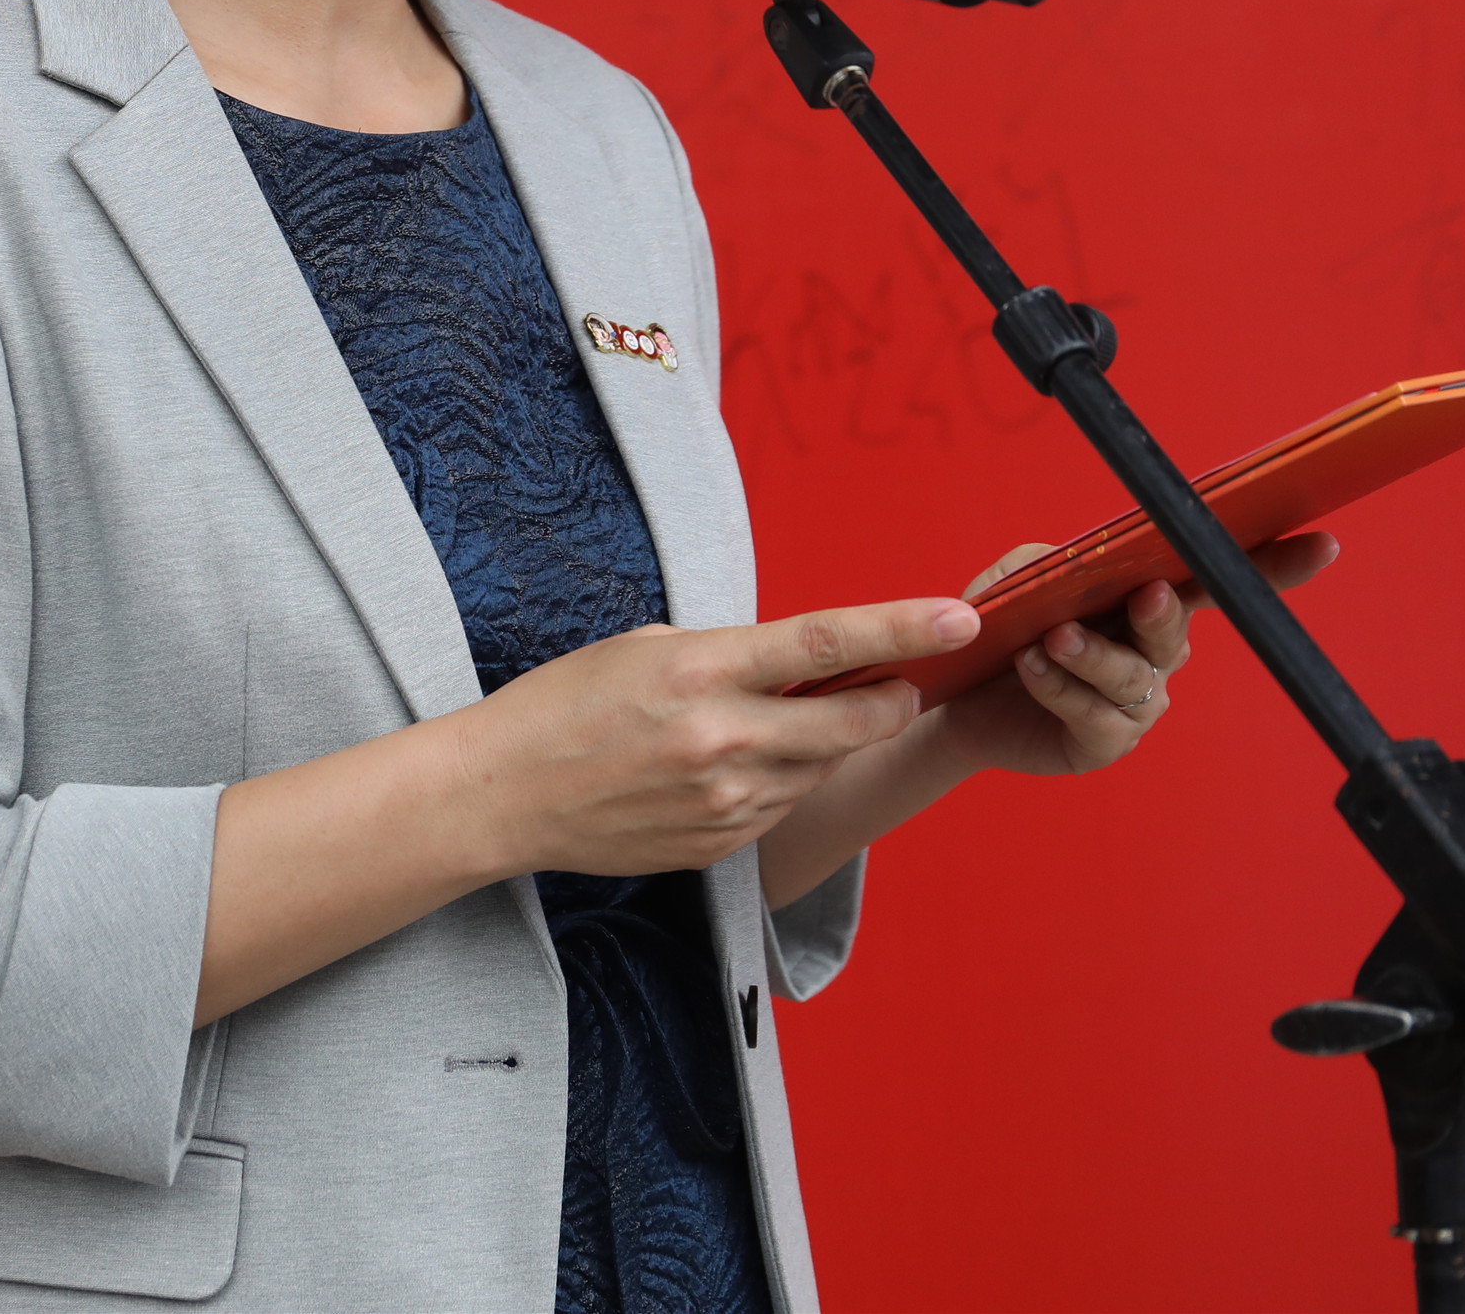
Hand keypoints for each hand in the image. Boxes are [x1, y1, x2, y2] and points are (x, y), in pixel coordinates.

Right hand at [450, 598, 981, 878]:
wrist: (506, 794)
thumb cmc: (570, 703)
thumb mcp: (650, 646)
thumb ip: (735, 655)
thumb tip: (808, 663)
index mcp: (702, 669)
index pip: (826, 642)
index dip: (902, 629)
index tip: (958, 619)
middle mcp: (723, 738)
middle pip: (852, 720)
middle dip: (892, 698)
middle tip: (905, 682)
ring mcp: (725, 800)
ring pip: (820, 767)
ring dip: (824, 741)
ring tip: (766, 721)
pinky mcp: (721, 844)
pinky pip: (781, 804)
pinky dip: (779, 779)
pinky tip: (729, 764)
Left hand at [921, 531, 1340, 779]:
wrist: (959, 696)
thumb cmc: (1002, 626)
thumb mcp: (1020, 579)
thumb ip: (1053, 563)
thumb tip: (1080, 563)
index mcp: (1150, 599)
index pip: (1218, 576)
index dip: (1273, 564)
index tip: (1321, 545)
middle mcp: (1155, 651)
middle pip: (1181, 628)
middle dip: (1165, 615)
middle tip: (1146, 598)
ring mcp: (1136, 702)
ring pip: (1135, 676)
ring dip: (1094, 654)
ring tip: (1053, 640)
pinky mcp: (1105, 744)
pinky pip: (1096, 716)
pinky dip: (1060, 688)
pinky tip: (1031, 668)